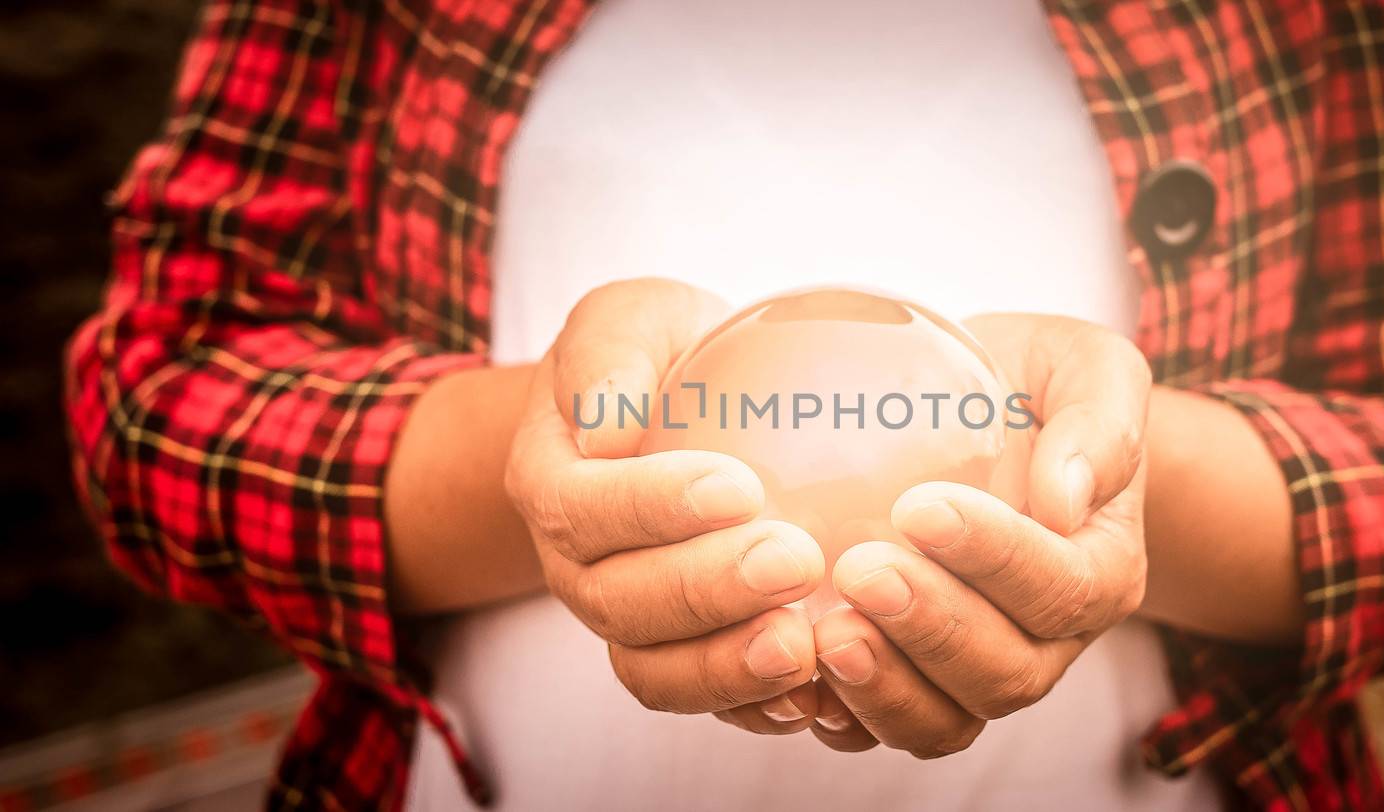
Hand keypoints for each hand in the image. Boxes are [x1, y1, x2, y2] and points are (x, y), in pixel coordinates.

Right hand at [504, 279, 827, 731]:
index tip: (739, 487)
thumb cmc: (657, 354)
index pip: (583, 510)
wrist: (670, 411)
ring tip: (805, 648)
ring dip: (727, 668)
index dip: (652, 509)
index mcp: (551, 481)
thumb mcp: (630, 318)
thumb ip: (611, 354)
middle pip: (620, 604)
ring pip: (654, 672)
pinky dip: (755, 707)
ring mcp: (629, 622)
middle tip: (796, 561)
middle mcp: (578, 567)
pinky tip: (821, 690)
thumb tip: (606, 421)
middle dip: (705, 593)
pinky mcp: (683, 655)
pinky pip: (707, 701)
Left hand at [807, 313, 1150, 756]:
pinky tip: (790, 669)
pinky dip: (838, 715)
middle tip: (860, 571)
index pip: (1062, 588)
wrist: (989, 419)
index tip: (920, 507)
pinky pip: (879, 729)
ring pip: (946, 721)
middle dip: (933, 630)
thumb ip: (1099, 421)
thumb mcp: (1084, 368)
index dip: (995, 559)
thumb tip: (1066, 497)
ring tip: (827, 635)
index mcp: (1099, 568)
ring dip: (886, 688)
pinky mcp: (910, 686)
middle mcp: (1047, 641)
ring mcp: (976, 674)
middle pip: (1006, 672)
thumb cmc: (1036, 386)